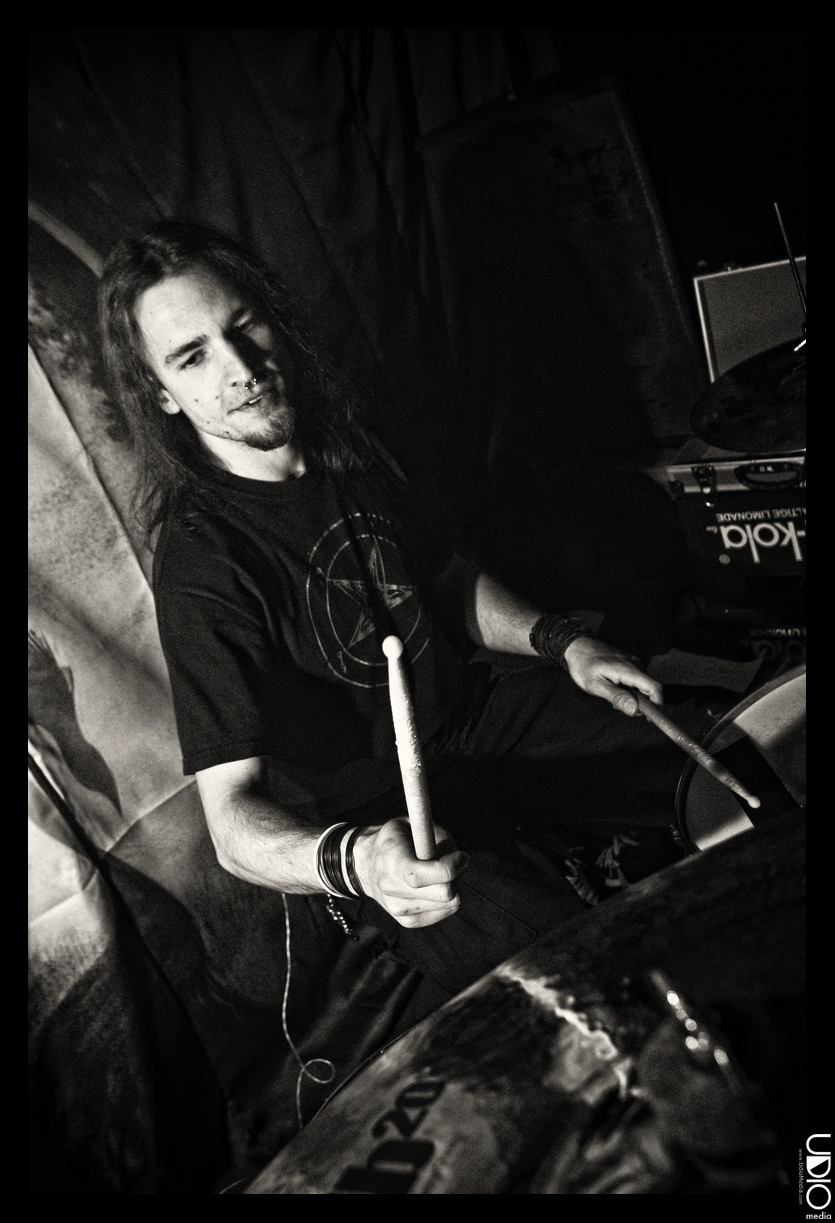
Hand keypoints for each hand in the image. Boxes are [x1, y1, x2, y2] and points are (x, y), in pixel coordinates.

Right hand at [352, 818, 468, 927]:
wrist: (365, 866)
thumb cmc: (394, 840)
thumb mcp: (410, 824)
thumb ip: (437, 835)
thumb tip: (459, 856)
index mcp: (392, 862)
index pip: (423, 876)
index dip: (451, 867)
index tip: (463, 856)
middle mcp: (392, 890)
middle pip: (444, 894)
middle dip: (455, 877)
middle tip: (452, 863)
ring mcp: (398, 910)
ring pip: (448, 904)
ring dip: (451, 887)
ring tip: (436, 873)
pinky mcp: (407, 921)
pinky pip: (443, 912)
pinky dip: (444, 899)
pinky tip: (432, 886)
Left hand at [562, 636, 662, 715]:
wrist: (577, 645)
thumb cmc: (583, 666)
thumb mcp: (595, 685)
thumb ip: (617, 697)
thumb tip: (635, 710)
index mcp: (629, 670)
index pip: (655, 688)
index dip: (657, 705)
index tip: (650, 719)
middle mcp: (636, 664)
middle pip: (650, 689)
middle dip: (640, 703)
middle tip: (618, 706)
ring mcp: (633, 663)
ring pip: (642, 686)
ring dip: (632, 697)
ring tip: (611, 695)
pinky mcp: (630, 663)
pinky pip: (636, 680)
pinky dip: (628, 689)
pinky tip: (612, 688)